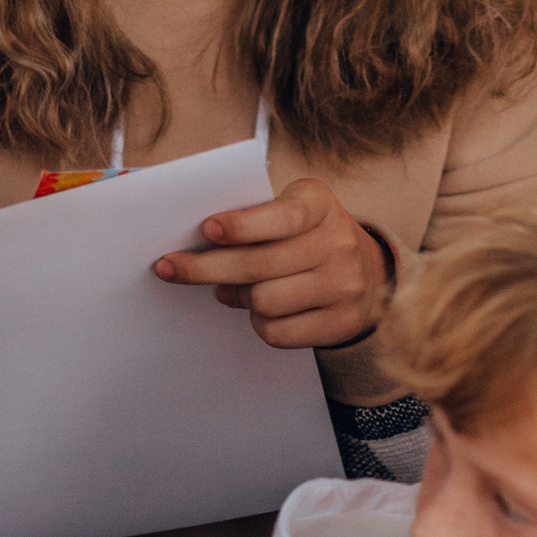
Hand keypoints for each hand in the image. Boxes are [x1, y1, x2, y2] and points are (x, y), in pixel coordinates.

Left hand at [154, 178, 393, 348]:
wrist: (366, 272)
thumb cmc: (307, 235)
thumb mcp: (290, 210)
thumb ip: (252, 220)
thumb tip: (198, 248)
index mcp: (320, 204)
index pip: (283, 217)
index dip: (243, 225)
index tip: (206, 229)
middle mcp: (338, 242)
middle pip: (259, 265)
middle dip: (206, 268)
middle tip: (170, 268)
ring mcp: (344, 285)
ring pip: (264, 301)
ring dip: (239, 297)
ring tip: (236, 289)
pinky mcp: (341, 322)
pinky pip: (278, 332)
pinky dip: (259, 323)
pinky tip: (261, 310)